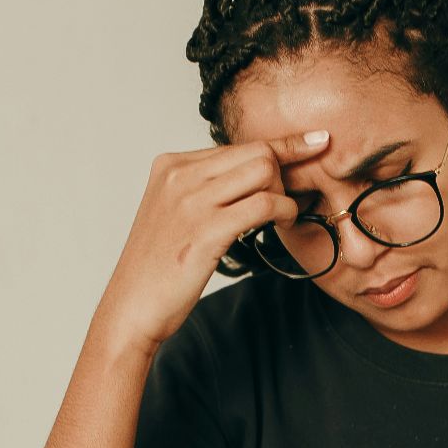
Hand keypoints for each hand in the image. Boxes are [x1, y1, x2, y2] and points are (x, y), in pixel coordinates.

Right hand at [94, 130, 331, 350]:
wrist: (132, 306)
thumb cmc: (158, 266)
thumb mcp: (173, 211)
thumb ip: (204, 187)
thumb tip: (253, 174)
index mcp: (171, 165)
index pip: (238, 144)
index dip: (281, 147)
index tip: (316, 141)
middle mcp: (179, 175)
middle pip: (256, 151)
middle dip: (284, 172)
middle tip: (287, 200)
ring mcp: (192, 200)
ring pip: (264, 170)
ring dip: (285, 192)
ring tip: (283, 215)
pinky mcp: (207, 229)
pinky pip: (264, 203)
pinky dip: (285, 210)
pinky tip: (284, 222)